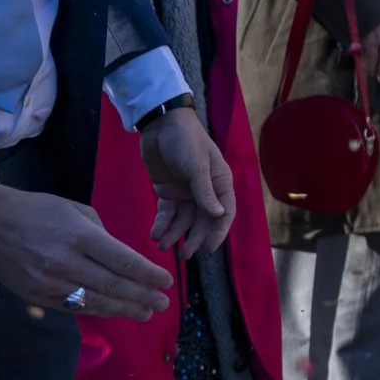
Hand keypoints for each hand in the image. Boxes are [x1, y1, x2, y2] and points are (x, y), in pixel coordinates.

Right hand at [0, 184, 171, 318]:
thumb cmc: (38, 211)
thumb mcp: (77, 211)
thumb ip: (102, 236)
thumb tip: (123, 259)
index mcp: (80, 237)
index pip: (123, 262)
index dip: (148, 274)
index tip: (167, 282)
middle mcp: (66, 263)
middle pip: (113, 286)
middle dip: (143, 296)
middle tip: (163, 304)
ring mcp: (49, 283)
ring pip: (95, 302)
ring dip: (124, 309)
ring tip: (146, 313)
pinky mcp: (37, 296)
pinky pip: (74, 306)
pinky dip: (98, 309)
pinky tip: (115, 311)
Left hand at [139, 107, 234, 257]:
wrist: (161, 124)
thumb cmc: (186, 141)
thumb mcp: (197, 165)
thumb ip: (205, 191)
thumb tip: (218, 214)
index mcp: (220, 182)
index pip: (224, 212)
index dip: (218, 231)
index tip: (209, 249)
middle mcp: (205, 189)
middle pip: (202, 220)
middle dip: (194, 237)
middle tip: (185, 254)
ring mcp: (186, 191)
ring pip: (183, 219)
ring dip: (175, 233)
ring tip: (163, 246)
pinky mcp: (167, 190)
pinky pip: (167, 212)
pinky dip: (162, 223)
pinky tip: (155, 234)